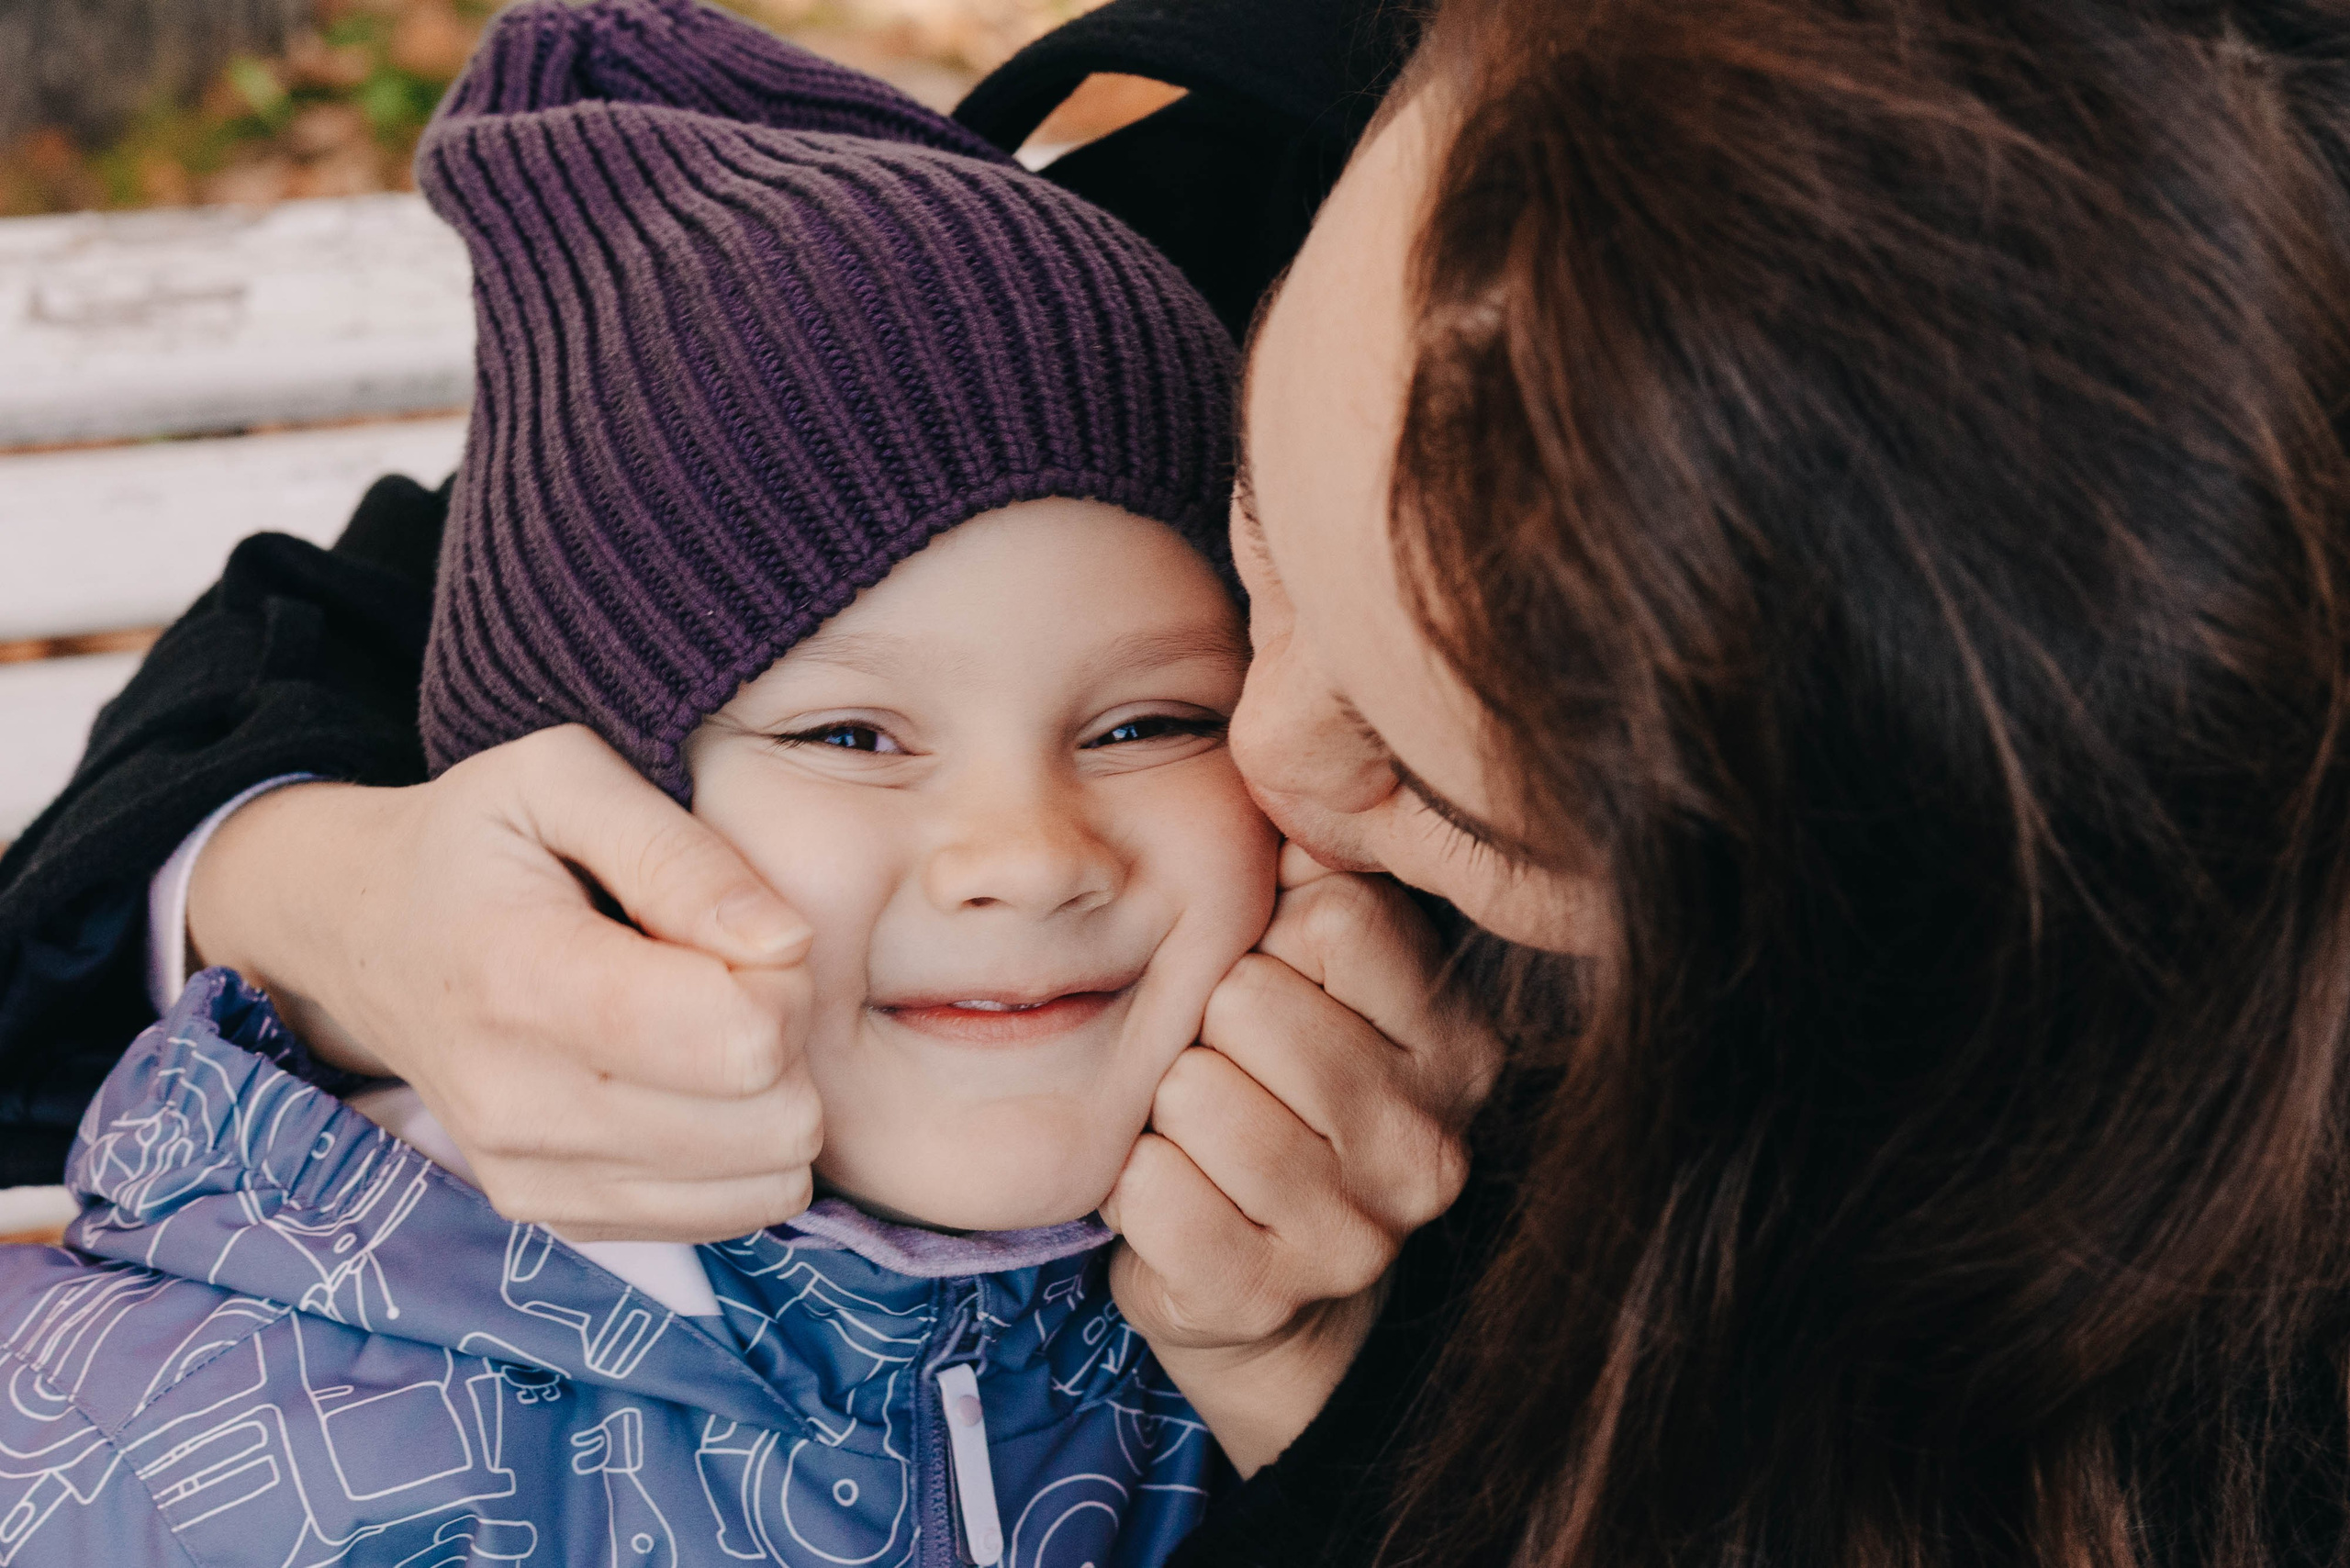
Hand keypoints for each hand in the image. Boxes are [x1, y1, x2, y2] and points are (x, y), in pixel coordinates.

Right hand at [187, 725, 823, 1242]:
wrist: (364, 930)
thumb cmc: (479, 839)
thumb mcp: (568, 778)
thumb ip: (683, 855)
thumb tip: (787, 943)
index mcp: (525, 980)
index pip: (744, 1038)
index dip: (786, 976)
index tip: (745, 929)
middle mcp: (518, 1103)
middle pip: (770, 1120)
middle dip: (789, 1040)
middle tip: (732, 976)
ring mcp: (529, 1176)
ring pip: (762, 1181)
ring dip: (770, 1101)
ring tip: (707, 1025)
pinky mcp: (550, 1215)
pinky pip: (726, 1215)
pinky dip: (737, 1151)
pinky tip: (685, 1080)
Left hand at [1099, 843, 1502, 1473]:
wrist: (1264, 1289)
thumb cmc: (1272, 1092)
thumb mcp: (1313, 978)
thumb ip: (1311, 882)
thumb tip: (1292, 779)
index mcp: (1456, 1044)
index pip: (1337, 918)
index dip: (1273, 937)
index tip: (1276, 981)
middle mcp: (1428, 1144)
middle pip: (1251, 1001)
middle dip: (1210, 1027)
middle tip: (1228, 1071)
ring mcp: (1356, 1235)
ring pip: (1195, 1093)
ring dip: (1169, 1111)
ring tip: (1202, 1136)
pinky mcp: (1264, 1299)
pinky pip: (1151, 1190)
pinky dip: (1136, 1187)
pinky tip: (1179, 1197)